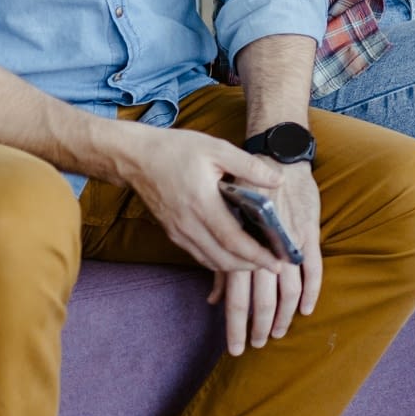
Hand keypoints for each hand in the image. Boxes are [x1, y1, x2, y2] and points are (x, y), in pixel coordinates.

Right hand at [115, 125, 288, 276]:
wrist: (136, 158)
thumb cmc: (176, 150)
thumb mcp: (217, 149)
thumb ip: (249, 166)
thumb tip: (278, 180)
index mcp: (202, 204)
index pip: (233, 240)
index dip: (257, 255)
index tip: (278, 262)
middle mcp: (188, 224)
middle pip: (223, 259)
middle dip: (251, 266)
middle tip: (274, 265)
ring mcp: (178, 232)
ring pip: (210, 261)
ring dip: (235, 266)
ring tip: (259, 261)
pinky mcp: (173, 233)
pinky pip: (199, 255)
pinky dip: (219, 260)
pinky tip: (233, 253)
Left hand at [207, 159, 322, 355]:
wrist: (275, 158)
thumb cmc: (243, 191)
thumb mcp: (224, 227)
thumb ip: (222, 266)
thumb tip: (213, 299)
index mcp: (239, 251)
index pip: (238, 300)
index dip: (237, 326)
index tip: (236, 347)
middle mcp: (263, 250)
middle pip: (263, 302)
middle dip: (260, 328)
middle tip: (258, 345)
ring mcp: (288, 243)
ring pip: (288, 291)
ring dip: (285, 316)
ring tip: (279, 332)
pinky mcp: (308, 234)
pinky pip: (313, 270)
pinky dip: (312, 292)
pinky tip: (307, 310)